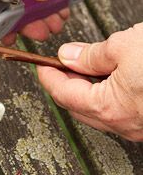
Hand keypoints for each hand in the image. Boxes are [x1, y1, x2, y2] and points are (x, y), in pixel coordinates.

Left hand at [37, 24, 142, 140]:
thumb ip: (90, 54)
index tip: (42, 65)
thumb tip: (69, 56)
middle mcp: (123, 124)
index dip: (49, 77)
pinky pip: (119, 113)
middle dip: (66, 84)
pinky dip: (108, 97)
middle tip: (61, 64)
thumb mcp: (123, 47)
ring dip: (88, 91)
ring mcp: (138, 127)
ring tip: (87, 66)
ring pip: (99, 112)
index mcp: (108, 108)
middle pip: (78, 107)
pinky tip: (111, 79)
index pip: (63, 94)